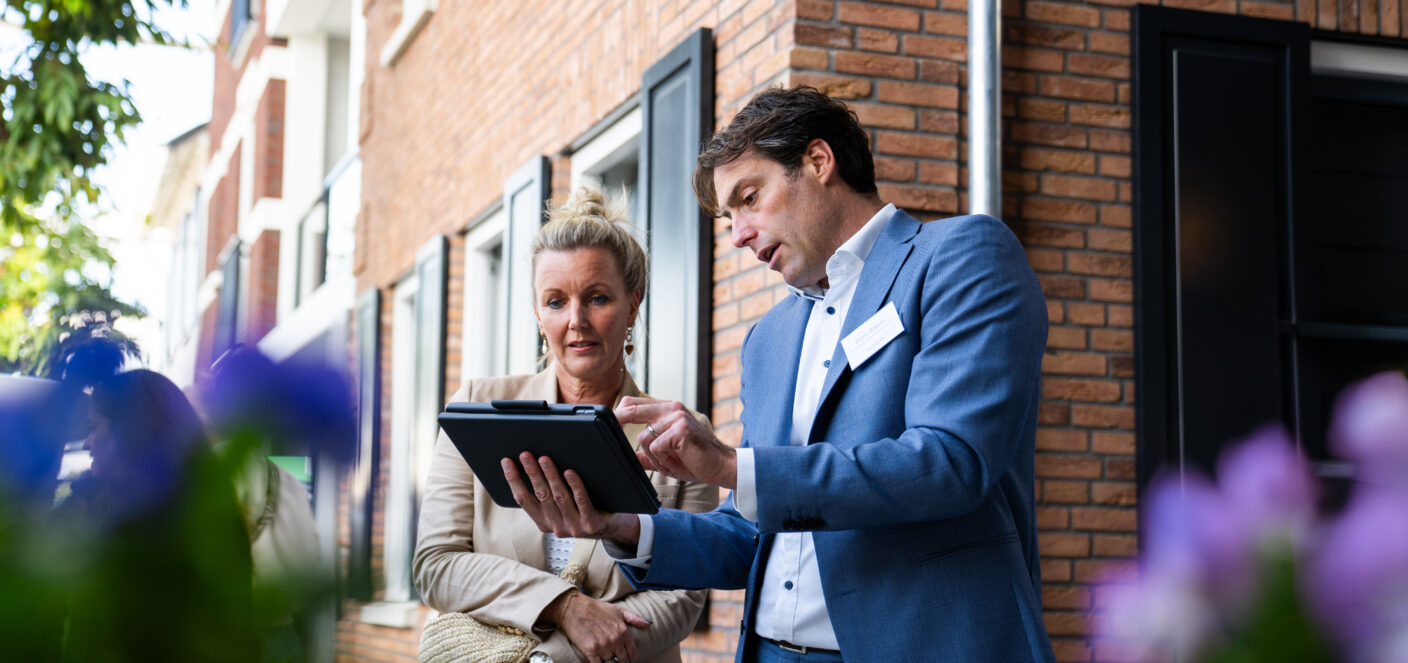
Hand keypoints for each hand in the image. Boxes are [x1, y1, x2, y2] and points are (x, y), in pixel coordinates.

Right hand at [501, 454, 640, 544]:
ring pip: (559, 497)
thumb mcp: (561, 507)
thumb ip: (548, 493)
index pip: (523, 500)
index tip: (507, 461)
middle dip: (531, 473)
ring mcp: (574, 527)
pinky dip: (575, 486)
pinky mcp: (591, 524)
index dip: (513, 480)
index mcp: (544, 522)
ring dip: (550, 476)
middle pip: (540, 495)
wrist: (613, 528)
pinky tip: (570, 472)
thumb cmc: (584, 509)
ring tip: (544, 458)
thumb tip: (533, 463)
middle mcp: (557, 527)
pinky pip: (582, 501)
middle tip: (525, 454)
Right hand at [547, 591, 649, 662]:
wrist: (575, 607)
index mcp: (623, 631)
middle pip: (623, 661)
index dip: (632, 660)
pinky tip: (601, 662)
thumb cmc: (596, 608)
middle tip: (619, 662)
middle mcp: (615, 640)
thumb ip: (634, 618)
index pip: (632, 653)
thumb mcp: (618, 610)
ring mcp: (603, 646)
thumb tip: (648, 624)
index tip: (629, 661)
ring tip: (609, 661)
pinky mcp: (590, 650)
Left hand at [615, 396, 736, 488]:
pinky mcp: (680, 429)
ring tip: (670, 462)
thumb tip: (627, 457)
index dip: (618, 413)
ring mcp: (676, 417)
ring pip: (643, 436)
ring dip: (653, 456)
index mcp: (668, 410)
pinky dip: (662, 460)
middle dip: (616, 422)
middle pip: (631, 409)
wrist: (722, 466)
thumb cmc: (696, 461)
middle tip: (607, 435)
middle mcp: (672, 408)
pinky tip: (677, 462)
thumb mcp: (666, 457)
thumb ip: (647, 454)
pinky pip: (655, 447)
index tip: (605, 424)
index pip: (634, 403)